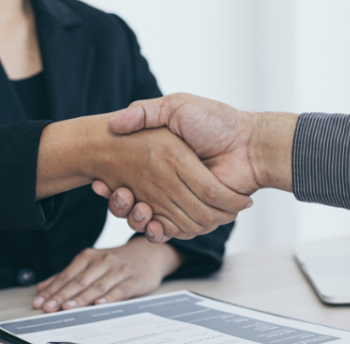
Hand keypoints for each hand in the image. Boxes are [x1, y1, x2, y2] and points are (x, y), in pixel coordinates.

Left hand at [32, 237, 181, 311]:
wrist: (150, 253)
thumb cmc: (118, 261)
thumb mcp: (93, 263)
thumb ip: (68, 275)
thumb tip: (43, 287)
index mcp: (90, 256)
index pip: (67, 275)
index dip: (53, 289)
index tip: (40, 302)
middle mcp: (103, 261)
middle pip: (79, 281)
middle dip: (62, 295)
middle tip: (49, 307)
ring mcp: (119, 270)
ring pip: (97, 286)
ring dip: (81, 298)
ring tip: (68, 307)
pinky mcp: (134, 280)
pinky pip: (120, 290)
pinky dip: (109, 297)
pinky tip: (99, 304)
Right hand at [92, 93, 298, 241]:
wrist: (249, 143)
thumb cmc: (215, 121)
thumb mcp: (175, 106)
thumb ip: (144, 112)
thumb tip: (113, 123)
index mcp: (162, 161)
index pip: (127, 179)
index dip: (111, 184)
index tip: (100, 181)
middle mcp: (169, 183)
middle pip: (134, 203)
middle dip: (120, 203)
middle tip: (117, 194)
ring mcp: (182, 200)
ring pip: (149, 220)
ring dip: (135, 218)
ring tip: (133, 205)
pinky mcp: (196, 215)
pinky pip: (173, 230)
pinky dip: (158, 231)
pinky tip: (151, 222)